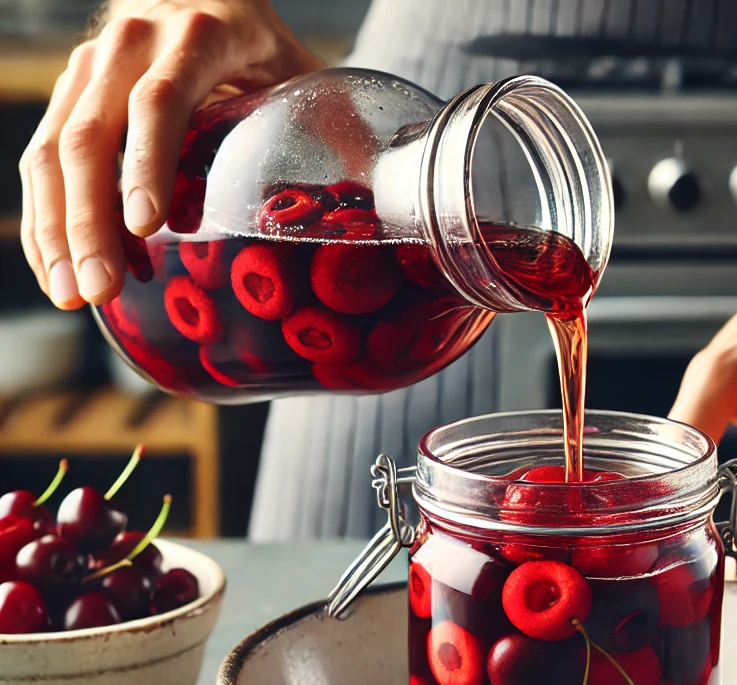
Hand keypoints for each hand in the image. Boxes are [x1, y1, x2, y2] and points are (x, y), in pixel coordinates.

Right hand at [20, 0, 323, 309]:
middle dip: (90, 220)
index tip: (148, 226)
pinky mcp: (71, 95)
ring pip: (52, 149)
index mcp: (199, 33)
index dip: (148, 160)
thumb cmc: (265, 49)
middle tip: (102, 289)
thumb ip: (332, 129)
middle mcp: (132, 42)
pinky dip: (46, 218)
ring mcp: (92, 66)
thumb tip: (390, 212)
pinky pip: (42, 158)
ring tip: (75, 296)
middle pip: (91, 132)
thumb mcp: (303, 73)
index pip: (162, 96)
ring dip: (58, 230)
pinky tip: (59, 272)